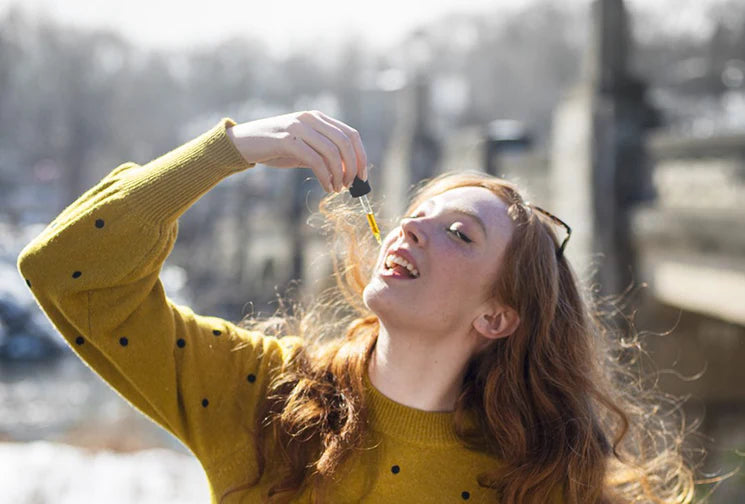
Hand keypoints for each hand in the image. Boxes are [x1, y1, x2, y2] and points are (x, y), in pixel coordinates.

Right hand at [226, 110, 368, 192]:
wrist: (243, 143)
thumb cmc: (274, 148)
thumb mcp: (303, 149)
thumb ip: (323, 155)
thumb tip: (347, 172)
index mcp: (317, 118)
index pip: (350, 134)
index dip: (361, 155)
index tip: (363, 176)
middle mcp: (310, 118)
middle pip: (345, 142)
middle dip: (352, 167)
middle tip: (350, 185)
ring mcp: (298, 127)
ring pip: (332, 151)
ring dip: (339, 174)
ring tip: (336, 188)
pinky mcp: (287, 140)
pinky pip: (315, 160)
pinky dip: (325, 176)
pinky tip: (326, 186)